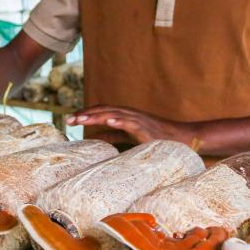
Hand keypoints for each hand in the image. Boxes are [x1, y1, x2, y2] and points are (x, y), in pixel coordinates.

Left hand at [67, 105, 200, 146]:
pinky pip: (131, 123)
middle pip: (103, 111)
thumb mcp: (129, 137)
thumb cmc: (155, 138)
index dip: (85, 114)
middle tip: (68, 120)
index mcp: (124, 116)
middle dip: (85, 114)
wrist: (180, 138)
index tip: (70, 120)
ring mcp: (137, 120)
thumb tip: (95, 137)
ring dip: (96, 116)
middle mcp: (129, 114)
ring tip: (81, 119)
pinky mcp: (146, 128)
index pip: (100, 111)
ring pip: (113, 114)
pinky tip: (109, 121)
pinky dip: (119, 120)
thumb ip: (113, 135)